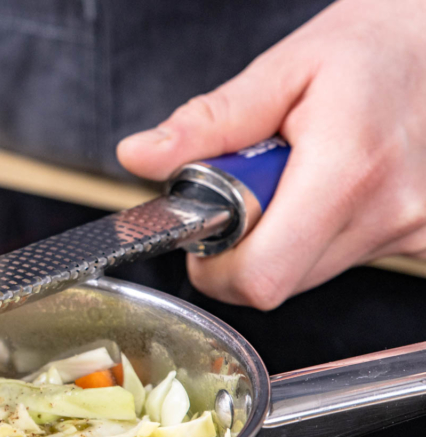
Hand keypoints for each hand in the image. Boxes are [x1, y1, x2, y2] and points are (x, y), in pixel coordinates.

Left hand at [117, 0, 425, 309]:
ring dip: (284, 240)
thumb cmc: (372, 48)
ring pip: (308, 277)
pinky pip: (343, 262)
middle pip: (277, 284)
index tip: (209, 230)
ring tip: (298, 180)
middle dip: (243, 249)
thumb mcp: (281, 69)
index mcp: (346, 171)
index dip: (216, 268)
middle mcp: (386, 214)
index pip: (259, 277)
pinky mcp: (421, 241)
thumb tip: (141, 157)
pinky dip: (321, 237)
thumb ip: (208, 123)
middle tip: (251, 191)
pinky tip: (331, 192)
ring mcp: (411, 233)